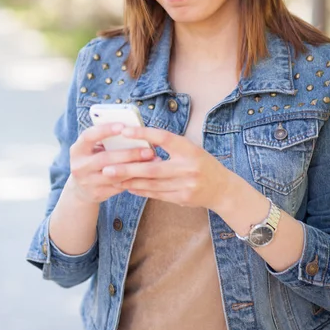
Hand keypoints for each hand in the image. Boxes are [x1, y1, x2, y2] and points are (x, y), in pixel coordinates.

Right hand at [67, 123, 155, 203]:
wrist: (82, 188)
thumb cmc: (94, 159)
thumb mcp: (94, 148)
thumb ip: (108, 140)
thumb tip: (135, 129)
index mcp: (77, 150)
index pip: (89, 136)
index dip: (105, 130)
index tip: (123, 126)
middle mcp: (79, 166)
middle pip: (105, 159)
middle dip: (129, 154)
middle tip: (149, 150)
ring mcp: (87, 182)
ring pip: (115, 175)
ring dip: (136, 168)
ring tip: (154, 162)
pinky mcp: (97, 194)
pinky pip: (119, 186)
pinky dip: (135, 179)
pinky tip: (149, 174)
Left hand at [104, 126, 230, 209]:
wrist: (222, 188)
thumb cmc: (202, 163)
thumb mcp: (190, 148)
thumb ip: (170, 146)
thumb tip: (140, 141)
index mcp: (189, 149)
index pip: (164, 138)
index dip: (144, 134)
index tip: (124, 131)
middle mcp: (188, 167)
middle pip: (152, 168)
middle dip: (127, 168)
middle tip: (107, 167)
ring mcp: (186, 184)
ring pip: (151, 184)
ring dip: (130, 181)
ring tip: (113, 178)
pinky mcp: (183, 198)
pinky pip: (157, 195)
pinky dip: (141, 190)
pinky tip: (128, 186)